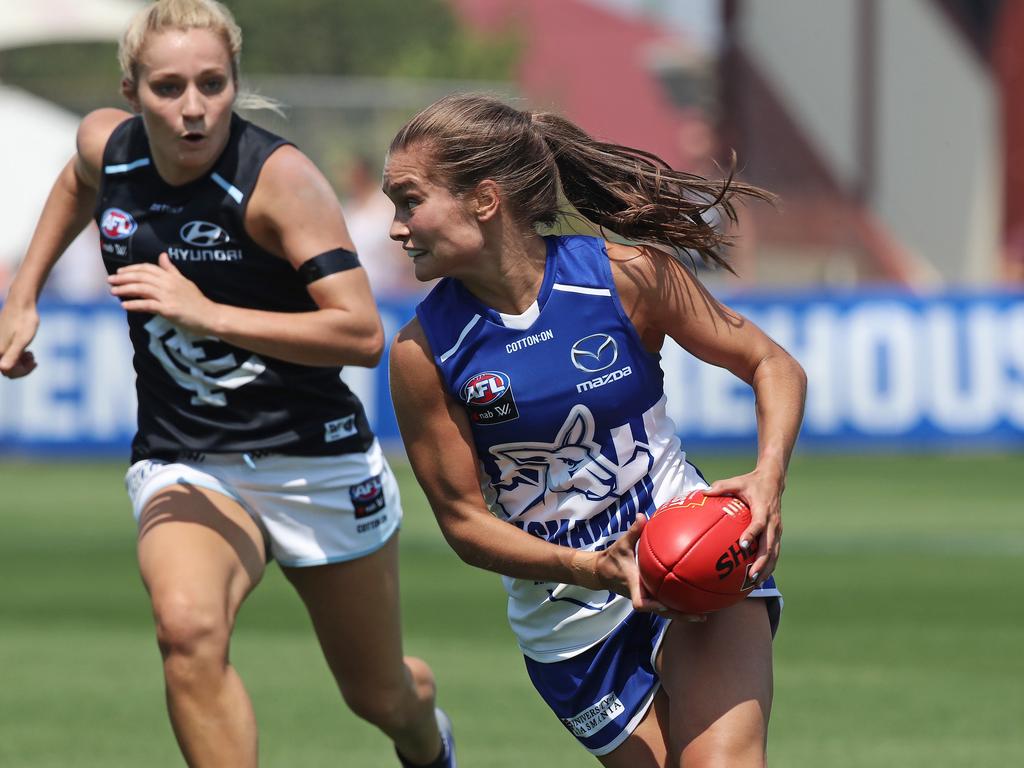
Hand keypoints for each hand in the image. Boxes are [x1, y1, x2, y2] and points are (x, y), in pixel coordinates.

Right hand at [0, 302, 39, 378]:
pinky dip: (19, 356)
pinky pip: (10, 355)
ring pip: (9, 363)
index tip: (34, 362)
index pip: (8, 372)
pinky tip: (28, 351)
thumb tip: (3, 369)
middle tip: (34, 359)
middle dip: (23, 368)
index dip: (22, 371)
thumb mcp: (22, 341)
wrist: (21, 304)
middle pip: (8, 370)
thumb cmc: (23, 321)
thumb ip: (13, 355)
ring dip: (22, 363)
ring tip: (31, 354)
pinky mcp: (3, 340)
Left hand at [108, 253, 214, 333]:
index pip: (147, 268)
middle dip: (123, 278)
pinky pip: (147, 305)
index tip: (120, 271)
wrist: (210, 316)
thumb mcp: (185, 281)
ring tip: (113, 291)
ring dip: (124, 289)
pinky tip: (124, 305)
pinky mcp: (168, 309)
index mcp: (172, 276)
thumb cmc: (197, 301)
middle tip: (110, 280)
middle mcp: (168, 284)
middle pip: (141, 277)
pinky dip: (134, 304)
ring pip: (141, 289)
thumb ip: (171, 270)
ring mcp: (168, 296)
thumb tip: (162, 256)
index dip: (132, 269)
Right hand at [595, 514, 707, 622]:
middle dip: (679, 615)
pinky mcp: (649, 597)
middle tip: (700, 616)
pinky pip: (665, 605)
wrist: (602, 572)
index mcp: (634, 585)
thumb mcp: (622, 544)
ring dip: (681, 614)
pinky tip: (694, 604)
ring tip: (702, 615)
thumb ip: (633, 531)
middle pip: (661, 612)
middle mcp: (642, 594)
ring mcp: (646, 597)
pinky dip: (678, 607)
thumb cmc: (613, 558)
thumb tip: (642, 516)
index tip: (665, 604)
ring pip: (664, 612)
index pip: (641, 603)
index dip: (653, 606)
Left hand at [704, 467, 784, 587]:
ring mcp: (778, 529)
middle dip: (762, 562)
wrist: (774, 481)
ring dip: (766, 569)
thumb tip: (702, 492)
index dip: (752, 535)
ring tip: (755, 583)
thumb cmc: (751, 482)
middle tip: (751, 576)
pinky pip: (774, 552)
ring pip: (774, 553)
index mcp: (763, 510)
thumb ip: (720, 487)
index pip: (759, 524)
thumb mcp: (737, 482)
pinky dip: (768, 566)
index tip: (743, 545)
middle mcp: (773, 522)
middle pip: (770, 546)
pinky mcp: (778, 534)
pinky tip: (759, 578)